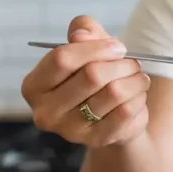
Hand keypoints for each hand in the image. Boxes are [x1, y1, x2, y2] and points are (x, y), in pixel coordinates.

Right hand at [21, 15, 150, 147]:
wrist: (110, 115)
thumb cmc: (93, 74)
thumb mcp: (87, 44)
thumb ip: (83, 30)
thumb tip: (81, 34)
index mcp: (34, 86)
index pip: (62, 59)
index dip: (95, 48)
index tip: (117, 46)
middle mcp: (46, 112)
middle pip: (92, 75)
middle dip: (121, 64)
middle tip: (133, 63)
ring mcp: (69, 131)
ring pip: (114, 92)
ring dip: (134, 80)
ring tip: (138, 77)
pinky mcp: (96, 141)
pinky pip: (126, 112)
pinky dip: (138, 98)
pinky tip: (137, 95)